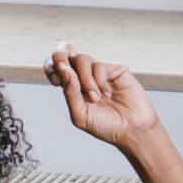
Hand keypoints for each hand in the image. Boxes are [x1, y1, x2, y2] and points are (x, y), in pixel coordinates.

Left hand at [42, 41, 159, 148]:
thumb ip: (70, 93)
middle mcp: (83, 76)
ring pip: (81, 59)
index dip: (51, 67)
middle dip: (59, 56)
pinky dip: (100, 82)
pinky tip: (108, 94)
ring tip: (95, 98)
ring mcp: (98, 71)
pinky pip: (99, 66)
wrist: (131, 129)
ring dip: (85, 80)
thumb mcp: (80, 115)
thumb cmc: (106, 126)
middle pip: (64, 52)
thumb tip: (65, 70)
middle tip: (63, 68)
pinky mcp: (114, 68)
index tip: (57, 83)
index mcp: (72, 86)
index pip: (54, 67)